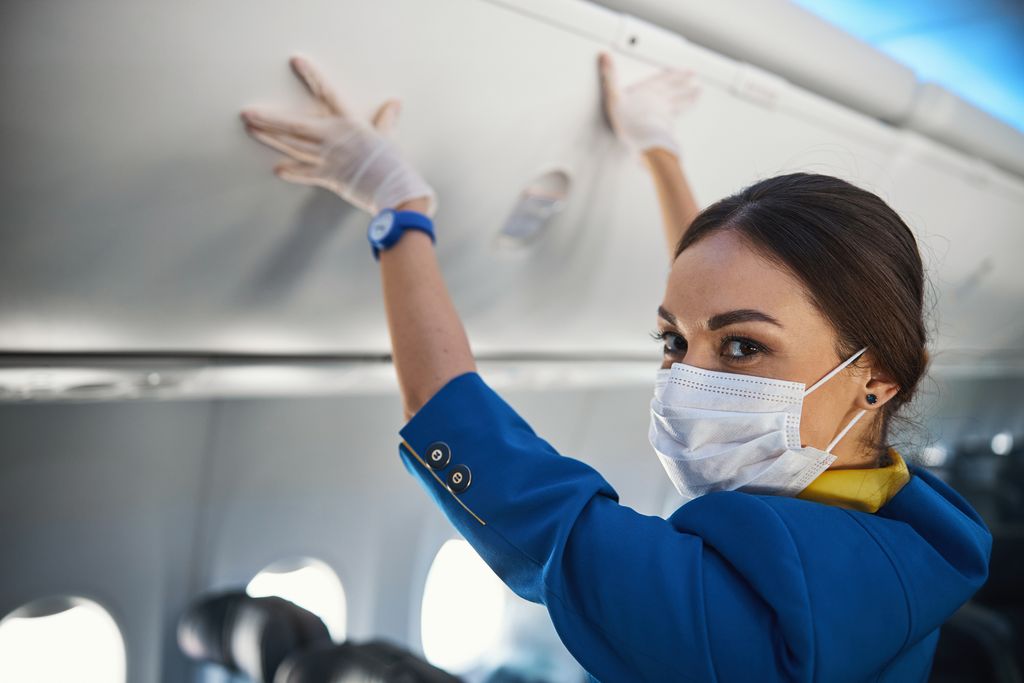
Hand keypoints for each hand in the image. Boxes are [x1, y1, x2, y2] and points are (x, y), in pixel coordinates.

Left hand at [240, 55, 436, 216]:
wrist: (394, 188)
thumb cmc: (393, 162)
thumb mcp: (388, 137)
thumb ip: (386, 120)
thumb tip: (394, 104)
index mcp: (349, 123)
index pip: (328, 93)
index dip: (312, 77)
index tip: (296, 62)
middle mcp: (333, 138)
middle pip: (295, 125)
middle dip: (269, 119)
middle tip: (248, 113)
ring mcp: (327, 158)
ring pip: (292, 146)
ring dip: (270, 139)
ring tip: (252, 130)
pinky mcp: (328, 177)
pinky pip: (305, 174)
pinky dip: (291, 172)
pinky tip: (277, 169)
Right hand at [598, 51, 700, 158]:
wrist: (643, 141)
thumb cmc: (629, 122)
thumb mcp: (613, 96)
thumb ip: (610, 76)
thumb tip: (605, 55)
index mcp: (648, 91)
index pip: (664, 79)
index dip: (674, 74)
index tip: (684, 70)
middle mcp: (659, 100)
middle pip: (675, 88)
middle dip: (685, 82)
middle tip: (694, 76)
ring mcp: (666, 114)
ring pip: (681, 101)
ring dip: (689, 95)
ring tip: (698, 91)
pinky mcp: (668, 126)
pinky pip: (678, 117)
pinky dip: (684, 113)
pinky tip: (687, 113)